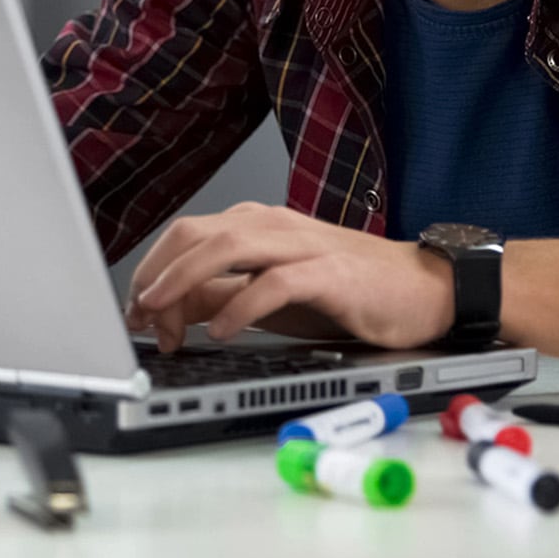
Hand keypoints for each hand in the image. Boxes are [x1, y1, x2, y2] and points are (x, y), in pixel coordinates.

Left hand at [123, 203, 454, 352]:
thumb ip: (224, 295)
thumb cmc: (346, 289)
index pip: (186, 236)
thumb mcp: (271, 294)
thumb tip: (172, 310)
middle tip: (140, 317)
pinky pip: (277, 283)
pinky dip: (243, 307)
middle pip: (197, 235)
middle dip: (158, 275)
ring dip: (185, 280)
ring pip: (228, 246)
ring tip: (162, 313)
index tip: (137, 314)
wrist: (421, 288)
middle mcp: (274, 226)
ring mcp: (303, 246)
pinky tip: (225, 331)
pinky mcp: (331, 274)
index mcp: (255, 226)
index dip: (151, 272)